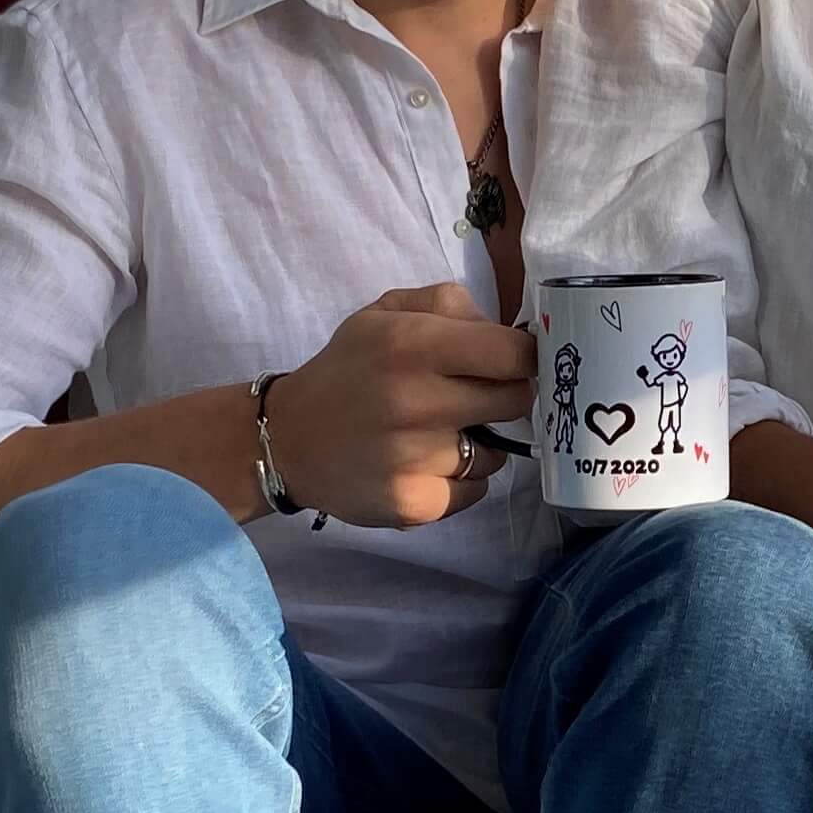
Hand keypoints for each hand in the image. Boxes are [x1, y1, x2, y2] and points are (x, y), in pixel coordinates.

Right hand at [267, 284, 530, 527]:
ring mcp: (415, 460)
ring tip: (434, 434)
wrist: (288, 440)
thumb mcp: (386, 313)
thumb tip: (508, 332)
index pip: (514, 353)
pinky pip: (475, 491)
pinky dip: (459, 480)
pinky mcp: (414, 506)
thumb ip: (450, 306)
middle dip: (504, 394)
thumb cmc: (348, 369)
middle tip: (473, 395)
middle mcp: (416, 402)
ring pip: (496, 451)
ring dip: (478, 442)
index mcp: (411, 345)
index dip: (523, 356)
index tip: (513, 361)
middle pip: (516, 400)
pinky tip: (423, 466)